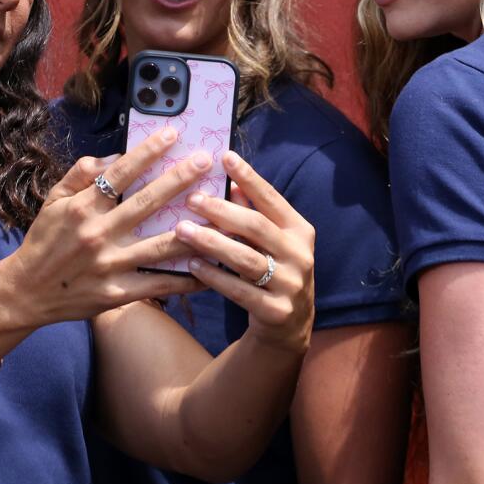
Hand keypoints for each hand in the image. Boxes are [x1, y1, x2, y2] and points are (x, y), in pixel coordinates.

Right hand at [0, 128, 214, 327]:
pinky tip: (211, 270)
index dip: (147, 152)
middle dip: (179, 179)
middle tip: (206, 161)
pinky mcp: (119, 293)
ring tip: (222, 214)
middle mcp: (98, 234)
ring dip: (194, 229)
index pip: (120, 173)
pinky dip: (187, 279)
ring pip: (161, 246)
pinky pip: (160, 285)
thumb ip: (80, 174)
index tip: (172, 135)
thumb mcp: (53, 200)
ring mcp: (110, 265)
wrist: (26, 292)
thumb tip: (114, 157)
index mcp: (83, 207)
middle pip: (147, 203)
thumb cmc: (44, 241)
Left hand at [174, 150, 315, 354]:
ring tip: (182, 230)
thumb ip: (254, 214)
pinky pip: (238, 290)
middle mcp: (300, 256)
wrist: (289, 327)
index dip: (249, 177)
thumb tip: (230, 181)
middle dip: (222, 210)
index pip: (272, 199)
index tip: (225, 157)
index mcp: (300, 231)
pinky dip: (213, 276)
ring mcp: (290, 285)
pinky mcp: (275, 311)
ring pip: (245, 258)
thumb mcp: (272, 242)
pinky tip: (192, 263)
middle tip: (191, 199)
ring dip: (211, 242)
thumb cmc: (274, 272)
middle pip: (256, 227)